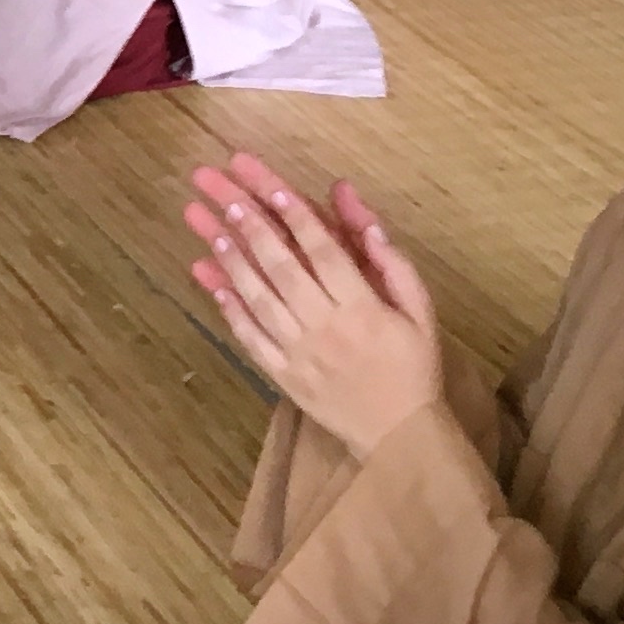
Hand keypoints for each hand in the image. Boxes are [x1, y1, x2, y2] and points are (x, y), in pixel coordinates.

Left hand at [184, 155, 444, 464]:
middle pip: (282, 265)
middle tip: (217, 187)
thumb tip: (356, 208)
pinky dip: (228, 306)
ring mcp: (299, 353)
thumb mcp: (419, 310)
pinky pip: (251, 338)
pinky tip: (206, 275)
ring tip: (203, 221)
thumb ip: (390, 259)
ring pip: (259, 297)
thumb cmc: (414, 366)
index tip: (270, 184)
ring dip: (230, 256)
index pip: (324, 251)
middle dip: (248, 221)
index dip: (296, 215)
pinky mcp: (283, 376)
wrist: (401, 438)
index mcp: (363, 307)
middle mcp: (326, 326)